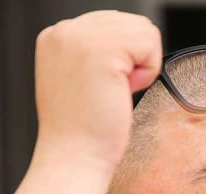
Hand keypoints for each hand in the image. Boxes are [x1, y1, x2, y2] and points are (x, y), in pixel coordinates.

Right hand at [33, 11, 161, 172]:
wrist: (73, 158)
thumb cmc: (80, 132)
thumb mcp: (80, 78)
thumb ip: (96, 53)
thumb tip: (130, 47)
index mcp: (55, 36)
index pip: (112, 22)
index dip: (122, 57)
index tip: (102, 86)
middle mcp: (63, 31)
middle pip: (130, 22)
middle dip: (132, 59)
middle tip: (109, 92)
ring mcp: (80, 37)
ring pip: (143, 30)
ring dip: (141, 65)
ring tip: (114, 92)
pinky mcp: (102, 50)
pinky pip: (150, 43)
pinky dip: (147, 71)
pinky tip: (122, 92)